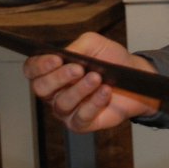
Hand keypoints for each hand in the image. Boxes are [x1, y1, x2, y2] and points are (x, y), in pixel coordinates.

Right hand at [23, 31, 159, 132]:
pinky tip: (104, 92)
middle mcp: (54, 92)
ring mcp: (66, 110)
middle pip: (41, 88)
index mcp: (52, 70)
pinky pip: (81, 117)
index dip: (39, 65)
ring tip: (97, 78)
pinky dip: (94, 103)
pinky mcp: (81, 123)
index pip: (32, 70)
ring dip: (80, 89)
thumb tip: (65, 55)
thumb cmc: (110, 59)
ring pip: (62, 103)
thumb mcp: (93, 44)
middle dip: (58, 77)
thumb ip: (76, 47)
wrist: (136, 77)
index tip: (56, 59)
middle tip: (78, 69)